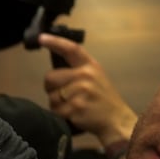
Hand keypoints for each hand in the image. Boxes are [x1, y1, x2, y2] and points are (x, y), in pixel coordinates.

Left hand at [40, 33, 137, 150]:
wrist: (117, 120)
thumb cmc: (103, 99)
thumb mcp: (96, 78)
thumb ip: (78, 71)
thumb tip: (54, 72)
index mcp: (90, 66)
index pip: (71, 49)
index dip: (55, 42)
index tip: (42, 38)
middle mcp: (85, 75)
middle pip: (50, 77)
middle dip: (51, 88)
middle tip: (64, 95)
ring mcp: (80, 91)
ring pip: (51, 96)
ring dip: (56, 104)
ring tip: (72, 106)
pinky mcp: (75, 107)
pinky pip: (56, 110)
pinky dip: (60, 115)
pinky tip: (73, 115)